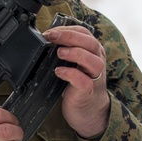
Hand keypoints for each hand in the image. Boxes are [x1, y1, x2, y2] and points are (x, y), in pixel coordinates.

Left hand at [43, 25, 110, 139]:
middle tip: (52, 37)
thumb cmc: (78, 84)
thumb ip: (66, 51)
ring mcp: (94, 77)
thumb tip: (45, 39)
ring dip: (75, 53)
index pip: (84, 33)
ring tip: (59, 53)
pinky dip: (71, 74)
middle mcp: (97, 61)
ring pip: (93, 61)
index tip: (50, 32)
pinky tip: (59, 71)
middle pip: (90, 43)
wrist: (88, 110)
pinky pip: (83, 81)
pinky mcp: (88, 91)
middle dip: (70, 37)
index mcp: (93, 51)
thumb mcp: (74, 63)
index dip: (67, 29)